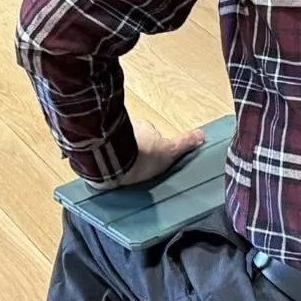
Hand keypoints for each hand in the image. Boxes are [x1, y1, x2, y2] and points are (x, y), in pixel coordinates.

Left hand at [89, 122, 207, 190]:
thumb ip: (185, 143)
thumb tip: (202, 134)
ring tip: (124, 174)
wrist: (116, 165)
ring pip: (118, 147)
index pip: (150, 134)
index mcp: (144, 126)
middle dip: (135, 151)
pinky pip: (103, 155)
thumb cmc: (144, 157)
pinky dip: (106, 162)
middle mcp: (126, 128)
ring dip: (120, 156)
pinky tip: (110, 174)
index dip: (151, 146)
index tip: (151, 158)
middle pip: (133, 139)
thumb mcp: (170, 151)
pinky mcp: (97, 151)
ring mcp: (110, 139)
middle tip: (138, 168)